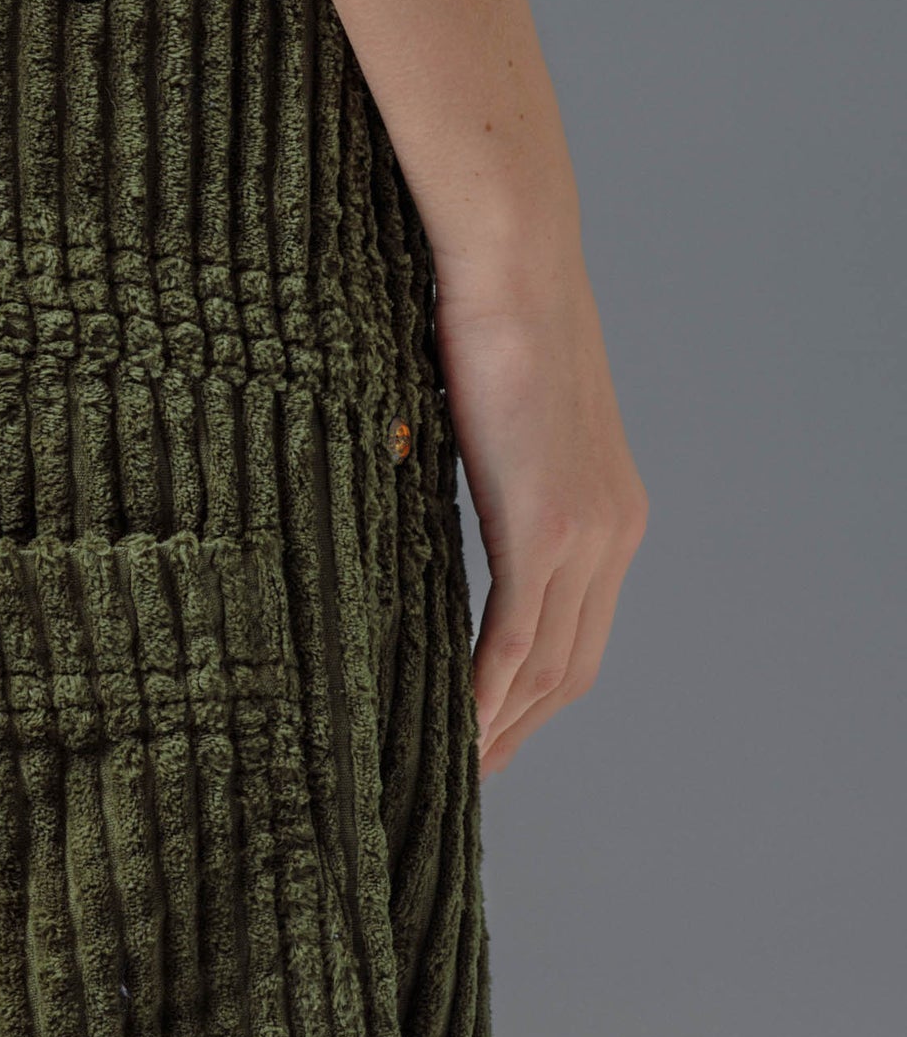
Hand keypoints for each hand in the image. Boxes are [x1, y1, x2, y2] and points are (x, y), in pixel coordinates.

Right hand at [433, 249, 647, 776]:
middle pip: (571, 670)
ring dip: (499, 724)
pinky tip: (456, 724)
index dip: (534, 699)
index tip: (485, 732)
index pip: (578, 638)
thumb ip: (483, 484)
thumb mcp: (494, 424)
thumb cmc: (488, 322)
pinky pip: (514, 635)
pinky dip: (485, 690)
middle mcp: (614, 534)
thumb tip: (423, 510)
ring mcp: (587, 534)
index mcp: (610, 513)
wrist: (512, 263)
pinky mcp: (547, 525)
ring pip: (546, 665)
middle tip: (463, 773)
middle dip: (519, 731)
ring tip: (449, 765)